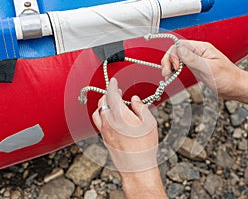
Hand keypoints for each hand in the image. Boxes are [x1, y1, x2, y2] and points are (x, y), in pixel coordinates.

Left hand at [92, 78, 166, 197]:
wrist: (136, 167)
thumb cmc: (145, 146)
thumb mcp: (149, 123)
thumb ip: (141, 108)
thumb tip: (134, 100)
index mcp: (120, 115)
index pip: (112, 94)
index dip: (112, 85)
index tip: (114, 81)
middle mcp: (109, 122)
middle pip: (103, 102)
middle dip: (108, 93)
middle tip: (116, 90)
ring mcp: (104, 131)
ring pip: (98, 111)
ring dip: (103, 103)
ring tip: (111, 102)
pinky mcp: (104, 138)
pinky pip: (99, 121)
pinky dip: (102, 113)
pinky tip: (110, 116)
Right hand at [161, 40, 247, 106]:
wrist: (236, 88)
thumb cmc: (228, 78)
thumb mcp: (209, 68)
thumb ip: (193, 59)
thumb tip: (179, 49)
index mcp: (202, 48)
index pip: (180, 45)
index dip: (172, 55)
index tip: (173, 68)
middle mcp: (198, 52)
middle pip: (176, 51)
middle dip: (168, 61)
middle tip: (166, 73)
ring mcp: (196, 60)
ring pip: (177, 58)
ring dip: (170, 65)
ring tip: (168, 76)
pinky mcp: (196, 67)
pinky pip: (181, 65)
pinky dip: (175, 69)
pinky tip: (173, 75)